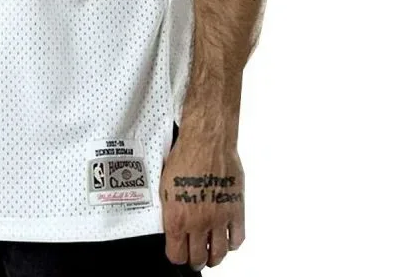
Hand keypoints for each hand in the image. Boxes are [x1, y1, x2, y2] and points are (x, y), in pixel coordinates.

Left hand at [159, 134, 244, 269]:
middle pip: (198, 259)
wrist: (206, 142)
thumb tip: (172, 226)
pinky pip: (237, 239)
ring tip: (211, 254)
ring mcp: (219, 219)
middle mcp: (198, 223)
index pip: (177, 255)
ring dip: (214, 258)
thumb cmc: (184, 157)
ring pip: (219, 254)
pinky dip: (231, 244)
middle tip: (195, 258)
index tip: (177, 253)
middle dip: (195, 261)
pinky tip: (226, 239)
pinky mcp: (236, 210)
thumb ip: (170, 211)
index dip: (177, 257)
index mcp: (177, 218)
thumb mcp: (165, 186)